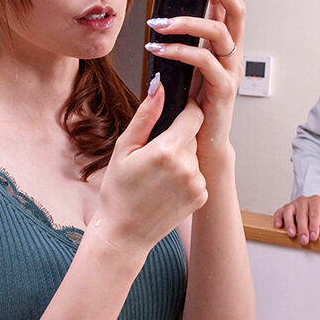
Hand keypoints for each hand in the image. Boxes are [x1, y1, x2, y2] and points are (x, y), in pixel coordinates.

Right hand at [93, 84, 207, 254]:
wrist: (123, 233)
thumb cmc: (118, 191)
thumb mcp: (124, 148)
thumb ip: (146, 115)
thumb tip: (160, 86)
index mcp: (167, 150)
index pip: (194, 114)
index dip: (185, 109)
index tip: (175, 112)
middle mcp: (188, 167)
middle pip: (194, 134)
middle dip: (179, 136)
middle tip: (156, 151)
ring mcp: (197, 184)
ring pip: (196, 154)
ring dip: (183, 156)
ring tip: (159, 172)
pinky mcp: (201, 196)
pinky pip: (198, 174)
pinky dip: (187, 175)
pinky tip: (167, 185)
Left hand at [146, 0, 245, 165]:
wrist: (201, 146)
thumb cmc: (192, 108)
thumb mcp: (186, 71)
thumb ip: (183, 47)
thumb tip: (164, 21)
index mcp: (224, 49)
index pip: (228, 8)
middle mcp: (232, 56)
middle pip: (237, 12)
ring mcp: (230, 72)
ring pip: (218, 33)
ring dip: (187, 22)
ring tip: (157, 23)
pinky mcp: (222, 90)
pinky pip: (204, 62)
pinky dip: (179, 51)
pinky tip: (158, 48)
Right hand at [273, 195, 319, 244]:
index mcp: (316, 201)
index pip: (314, 213)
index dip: (314, 226)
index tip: (314, 237)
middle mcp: (303, 201)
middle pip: (302, 214)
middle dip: (303, 229)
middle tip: (304, 240)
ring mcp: (293, 205)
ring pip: (289, 212)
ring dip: (289, 224)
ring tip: (292, 234)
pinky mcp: (285, 209)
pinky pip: (279, 212)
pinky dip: (278, 218)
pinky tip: (278, 226)